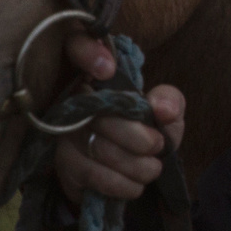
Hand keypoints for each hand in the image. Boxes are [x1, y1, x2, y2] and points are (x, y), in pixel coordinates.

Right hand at [54, 31, 186, 203]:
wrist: (125, 173)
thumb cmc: (144, 131)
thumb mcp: (165, 115)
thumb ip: (169, 102)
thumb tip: (163, 109)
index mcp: (98, 73)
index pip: (75, 45)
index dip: (85, 51)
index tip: (107, 68)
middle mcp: (73, 97)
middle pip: (99, 113)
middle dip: (137, 137)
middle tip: (158, 146)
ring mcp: (63, 130)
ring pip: (97, 147)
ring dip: (134, 165)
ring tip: (152, 169)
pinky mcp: (61, 162)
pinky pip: (90, 173)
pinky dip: (120, 184)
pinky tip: (135, 185)